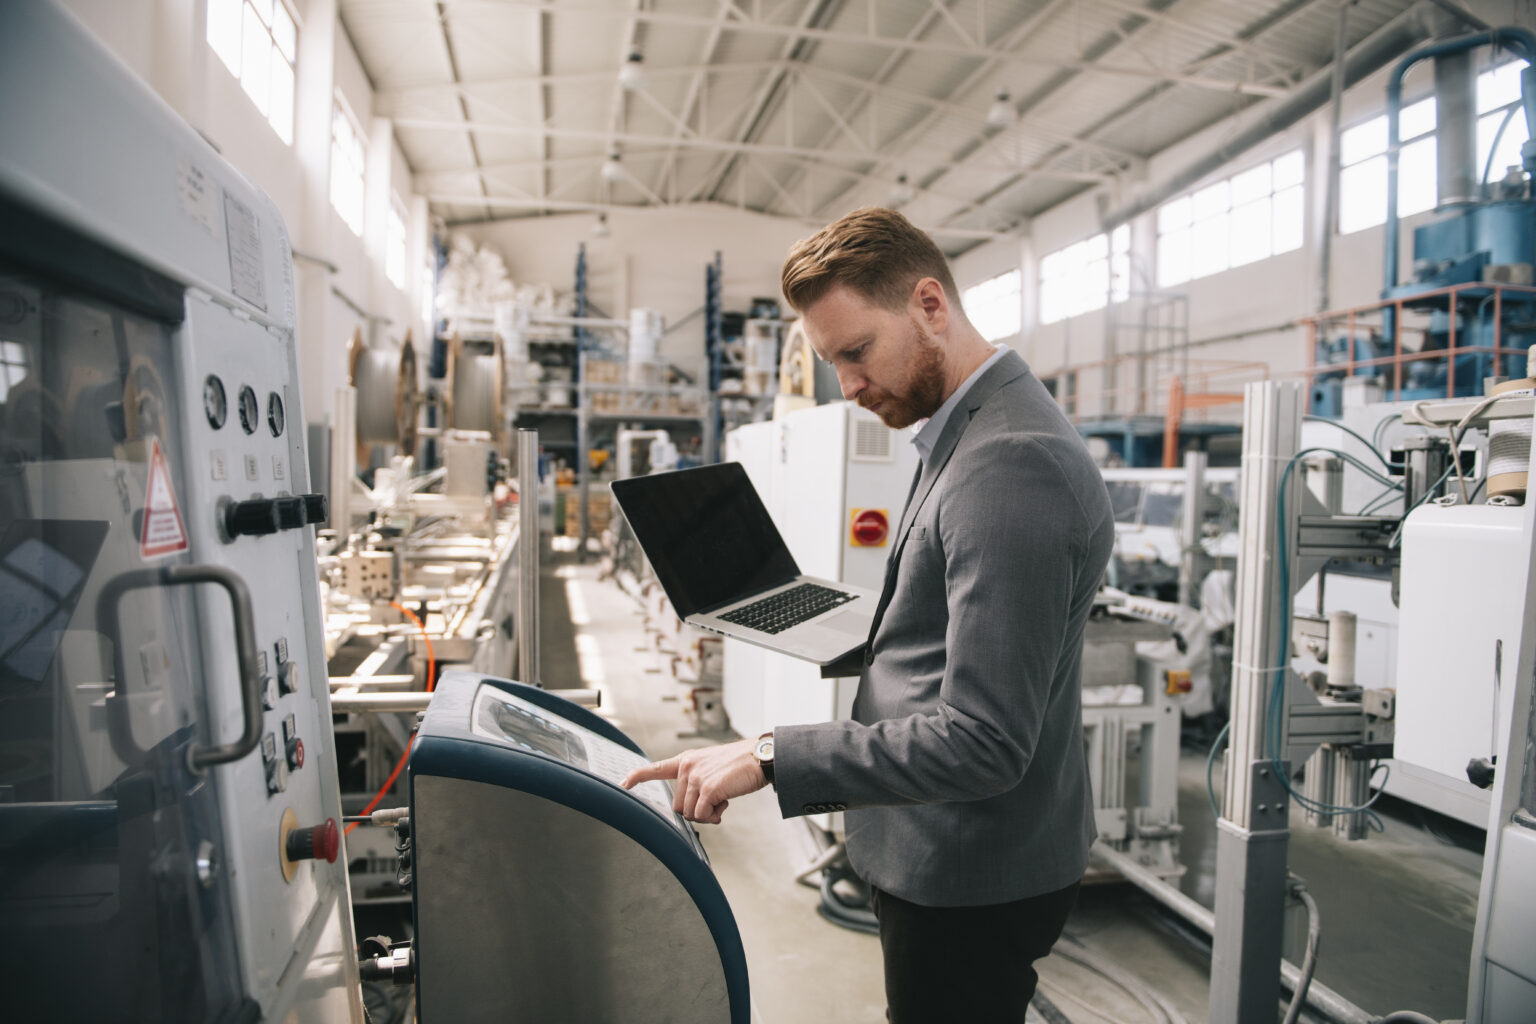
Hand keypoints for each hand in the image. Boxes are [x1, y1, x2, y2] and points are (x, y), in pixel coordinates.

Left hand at [621, 739, 766, 823]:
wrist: (760, 757)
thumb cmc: (740, 764)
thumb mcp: (712, 767)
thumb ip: (697, 781)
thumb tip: (692, 808)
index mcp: (687, 760)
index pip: (656, 768)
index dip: (637, 777)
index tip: (623, 784)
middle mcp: (688, 767)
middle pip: (677, 805)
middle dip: (696, 809)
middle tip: (715, 801)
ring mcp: (696, 777)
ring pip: (689, 813)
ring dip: (707, 813)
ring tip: (723, 798)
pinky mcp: (708, 788)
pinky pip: (703, 814)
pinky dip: (714, 815)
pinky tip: (726, 802)